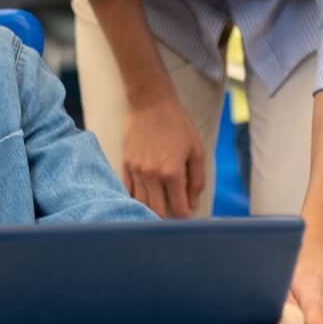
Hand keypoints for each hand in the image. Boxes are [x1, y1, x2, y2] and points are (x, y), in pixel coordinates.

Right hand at [121, 95, 206, 218]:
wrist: (150, 103)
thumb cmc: (177, 124)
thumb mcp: (197, 150)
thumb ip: (197, 179)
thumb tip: (192, 202)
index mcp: (172, 173)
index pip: (178, 208)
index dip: (184, 217)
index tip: (186, 217)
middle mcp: (152, 176)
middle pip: (156, 211)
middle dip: (166, 220)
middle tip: (172, 219)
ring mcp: (136, 171)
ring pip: (140, 204)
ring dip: (149, 212)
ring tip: (157, 213)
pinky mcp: (125, 165)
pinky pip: (128, 191)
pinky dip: (135, 200)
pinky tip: (142, 201)